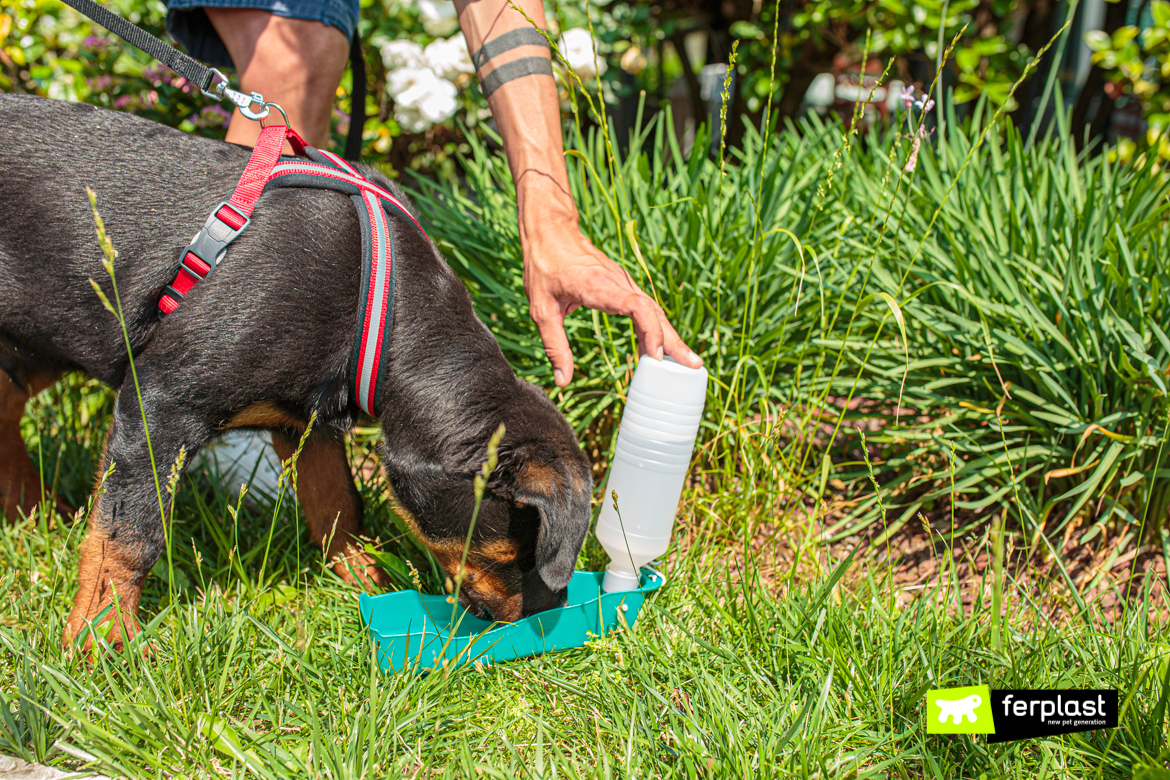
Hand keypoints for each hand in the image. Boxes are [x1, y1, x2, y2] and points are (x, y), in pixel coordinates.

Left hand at [522, 215, 702, 387]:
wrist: (550, 232)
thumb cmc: (544, 267)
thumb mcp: (541, 311)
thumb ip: (554, 347)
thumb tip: (563, 381)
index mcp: (600, 287)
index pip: (638, 306)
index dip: (651, 331)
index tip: (653, 355)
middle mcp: (618, 282)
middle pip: (654, 312)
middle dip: (673, 340)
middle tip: (692, 365)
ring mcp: (623, 282)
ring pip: (653, 310)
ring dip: (669, 336)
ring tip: (685, 362)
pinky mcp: (622, 285)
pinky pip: (644, 307)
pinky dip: (655, 328)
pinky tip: (657, 349)